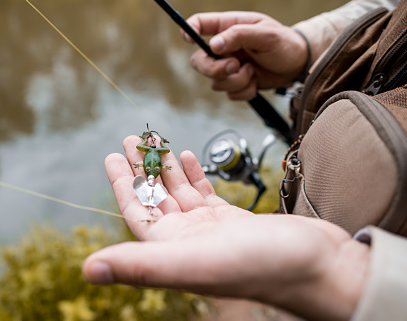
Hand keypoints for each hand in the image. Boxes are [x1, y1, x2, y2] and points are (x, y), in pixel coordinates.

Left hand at [82, 136, 368, 320]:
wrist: (320, 267)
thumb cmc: (261, 266)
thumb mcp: (193, 262)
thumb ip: (141, 266)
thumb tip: (86, 269)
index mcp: (172, 249)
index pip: (137, 210)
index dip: (122, 183)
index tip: (112, 155)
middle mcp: (188, 240)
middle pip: (157, 196)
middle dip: (143, 167)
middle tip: (133, 137)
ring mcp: (212, 230)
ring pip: (180, 192)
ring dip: (167, 167)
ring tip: (157, 140)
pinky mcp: (235, 222)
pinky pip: (206, 194)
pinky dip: (195, 175)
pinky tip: (189, 157)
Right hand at [182, 12, 308, 99]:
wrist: (297, 66)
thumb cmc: (284, 43)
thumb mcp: (265, 35)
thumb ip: (239, 36)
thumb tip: (213, 45)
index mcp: (228, 27)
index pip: (199, 24)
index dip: (189, 30)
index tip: (189, 39)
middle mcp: (224, 47)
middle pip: (199, 61)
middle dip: (214, 69)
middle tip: (234, 66)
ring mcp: (227, 66)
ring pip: (215, 82)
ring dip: (236, 81)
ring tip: (253, 72)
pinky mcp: (235, 83)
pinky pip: (228, 93)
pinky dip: (243, 91)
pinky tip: (255, 82)